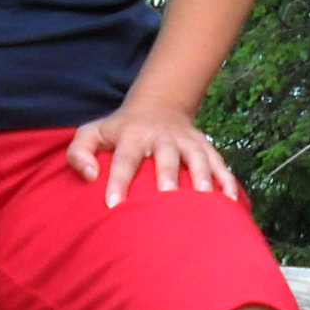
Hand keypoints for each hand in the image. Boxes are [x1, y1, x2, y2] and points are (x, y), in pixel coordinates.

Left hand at [67, 102, 239, 208]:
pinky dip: (226, 180)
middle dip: (168, 174)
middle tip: (167, 196)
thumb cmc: (118, 130)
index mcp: (132, 134)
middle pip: (166, 155)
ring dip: (202, 176)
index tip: (113, 204)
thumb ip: (79, 152)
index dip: (118, 180)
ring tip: (204, 199)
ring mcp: (186, 141)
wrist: (158, 105)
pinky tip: (230, 201)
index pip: (124, 158)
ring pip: (197, 157)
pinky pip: (219, 163)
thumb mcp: (92, 133)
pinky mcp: (204, 147)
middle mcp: (162, 136)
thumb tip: (89, 176)